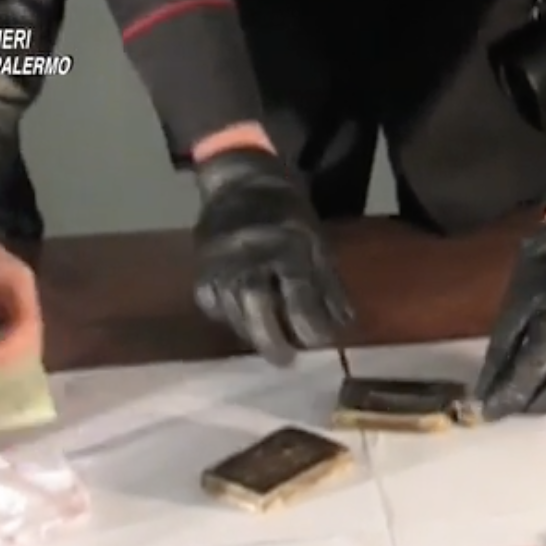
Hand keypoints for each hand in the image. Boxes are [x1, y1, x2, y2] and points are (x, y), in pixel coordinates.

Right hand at [191, 149, 353, 365]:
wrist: (240, 183)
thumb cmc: (287, 215)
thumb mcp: (316, 241)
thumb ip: (328, 284)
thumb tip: (344, 325)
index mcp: (285, 245)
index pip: (298, 291)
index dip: (311, 323)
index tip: (321, 344)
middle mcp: (249, 254)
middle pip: (256, 303)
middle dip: (271, 337)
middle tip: (286, 362)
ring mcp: (220, 262)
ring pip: (233, 308)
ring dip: (252, 332)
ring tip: (271, 347)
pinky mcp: (201, 268)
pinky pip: (212, 303)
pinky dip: (227, 318)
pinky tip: (242, 323)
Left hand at [472, 221, 545, 420]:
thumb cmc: (543, 280)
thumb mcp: (512, 311)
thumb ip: (499, 355)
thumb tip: (482, 393)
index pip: (526, 382)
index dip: (501, 401)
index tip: (480, 413)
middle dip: (524, 403)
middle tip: (505, 394)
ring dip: (544, 402)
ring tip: (528, 387)